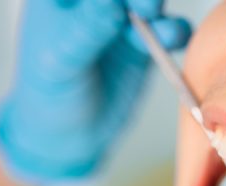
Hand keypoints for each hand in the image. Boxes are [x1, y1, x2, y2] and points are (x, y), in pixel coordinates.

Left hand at [0, 0, 190, 183]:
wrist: (68, 134)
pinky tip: (174, 41)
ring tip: (165, 32)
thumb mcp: (61, 62)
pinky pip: (168, 30)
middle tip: (147, 6)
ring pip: (149, 3)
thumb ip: (86, 30)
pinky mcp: (145, 42)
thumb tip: (109, 2)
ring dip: (158, 10)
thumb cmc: (50, 95)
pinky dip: (176, 33)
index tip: (116, 4)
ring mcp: (122, 20)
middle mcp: (95, 3)